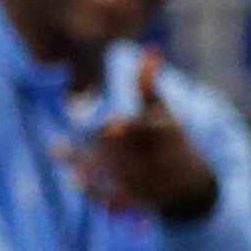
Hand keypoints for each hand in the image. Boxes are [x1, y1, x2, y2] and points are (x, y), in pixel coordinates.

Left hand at [78, 49, 219, 220]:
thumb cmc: (172, 140)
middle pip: (123, 152)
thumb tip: (151, 48)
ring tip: (57, 149)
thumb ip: (151, 84)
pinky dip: (93, 191)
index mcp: (167, 138)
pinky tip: (72, 179)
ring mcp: (149, 184)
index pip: (146, 132)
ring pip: (113, 174)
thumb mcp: (166, 111)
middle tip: (67, 131)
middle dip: (96, 144)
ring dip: (84, 164)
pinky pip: (114, 198)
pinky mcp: (140, 202)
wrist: (193, 187)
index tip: (110, 125)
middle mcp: (158, 162)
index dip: (128, 129)